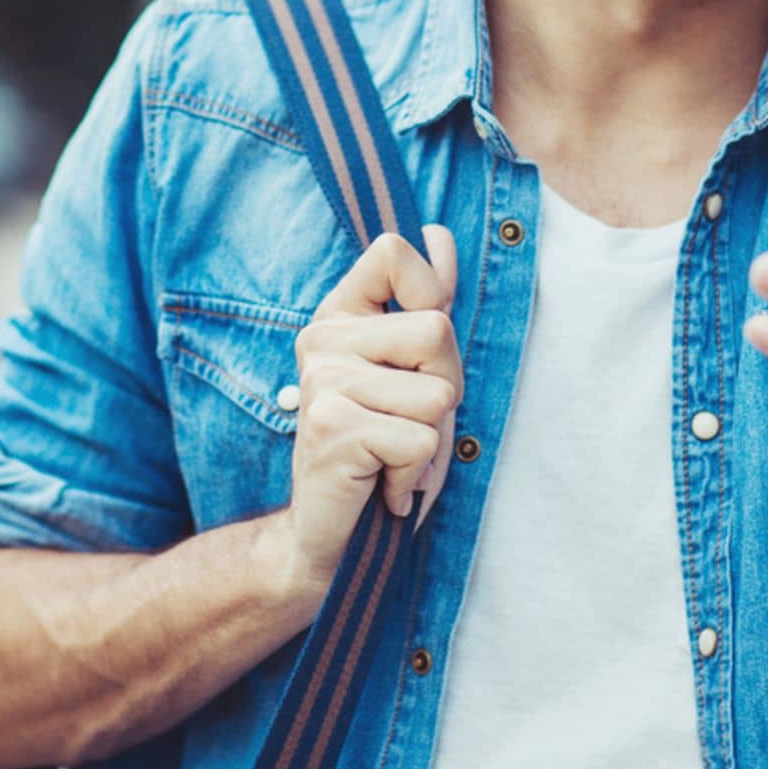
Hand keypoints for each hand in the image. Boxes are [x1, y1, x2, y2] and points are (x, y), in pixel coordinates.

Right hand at [281, 227, 460, 593]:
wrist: (326, 535)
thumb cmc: (379, 448)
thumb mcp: (410, 369)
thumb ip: (425, 300)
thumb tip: (439, 234)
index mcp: (340, 314)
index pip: (392, 252)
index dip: (430, 294)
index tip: (415, 350)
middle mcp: (322, 338)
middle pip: (436, 329)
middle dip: (445, 386)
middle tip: (408, 421)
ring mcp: (322, 379)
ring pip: (438, 390)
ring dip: (431, 436)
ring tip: (394, 453)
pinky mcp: (330, 426)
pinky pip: (419, 439)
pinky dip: (413, 473)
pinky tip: (381, 483)